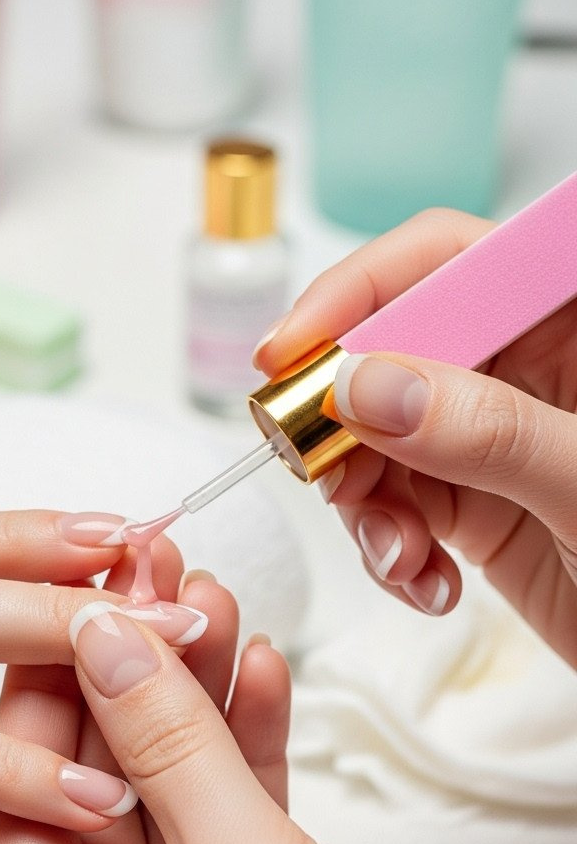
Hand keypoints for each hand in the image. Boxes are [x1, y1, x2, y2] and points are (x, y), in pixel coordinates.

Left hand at [0, 597, 576, 843]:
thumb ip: (170, 745)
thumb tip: (103, 637)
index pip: (23, 798)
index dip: (49, 685)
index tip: (83, 592)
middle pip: (96, 787)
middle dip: (130, 679)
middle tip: (152, 573)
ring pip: (172, 795)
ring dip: (194, 701)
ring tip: (212, 598)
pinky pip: (233, 823)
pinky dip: (247, 751)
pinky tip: (262, 674)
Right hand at [254, 208, 576, 667]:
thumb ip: (488, 432)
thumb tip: (368, 387)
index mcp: (571, 322)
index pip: (452, 259)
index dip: (363, 289)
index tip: (294, 350)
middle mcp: (526, 368)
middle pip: (393, 351)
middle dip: (345, 419)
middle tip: (324, 473)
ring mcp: (493, 437)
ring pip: (377, 440)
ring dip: (366, 504)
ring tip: (400, 556)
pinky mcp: (475, 506)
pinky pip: (396, 509)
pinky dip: (391, 550)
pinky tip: (428, 584)